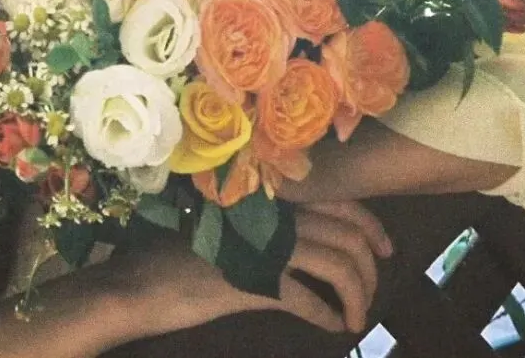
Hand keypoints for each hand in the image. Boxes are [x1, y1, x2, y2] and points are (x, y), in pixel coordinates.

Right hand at [102, 200, 390, 339]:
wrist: (141, 283)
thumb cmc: (177, 256)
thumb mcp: (226, 231)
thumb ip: (261, 226)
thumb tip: (302, 237)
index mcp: (264, 199)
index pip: (335, 199)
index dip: (368, 224)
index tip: (383, 248)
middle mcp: (268, 215)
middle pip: (345, 232)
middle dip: (369, 266)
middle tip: (371, 292)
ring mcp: (261, 246)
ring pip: (336, 264)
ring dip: (357, 295)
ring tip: (355, 316)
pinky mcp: (252, 282)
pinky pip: (307, 298)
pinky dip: (328, 315)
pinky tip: (332, 326)